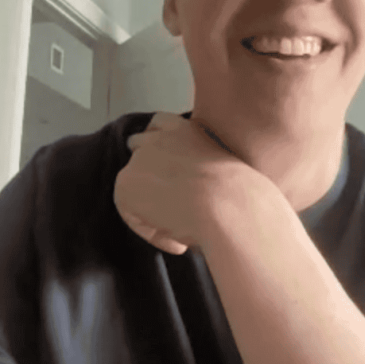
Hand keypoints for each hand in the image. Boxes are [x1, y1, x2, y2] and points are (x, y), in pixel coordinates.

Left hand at [114, 112, 263, 254]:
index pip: (159, 123)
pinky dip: (152, 232)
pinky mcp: (126, 184)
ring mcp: (140, 159)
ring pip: (133, 186)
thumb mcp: (222, 173)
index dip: (159, 145)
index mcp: (185, 129)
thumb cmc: (238, 197)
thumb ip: (200, 172)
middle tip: (163, 201)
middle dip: (145, 170)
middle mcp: (159, 137)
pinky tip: (178, 240)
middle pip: (136, 146)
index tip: (167, 169)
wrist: (228, 205)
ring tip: (182, 231)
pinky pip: (131, 214)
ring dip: (151, 207)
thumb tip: (192, 197)